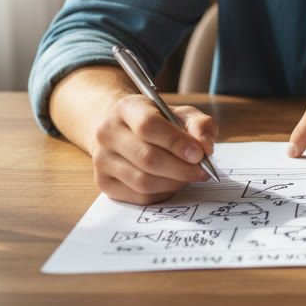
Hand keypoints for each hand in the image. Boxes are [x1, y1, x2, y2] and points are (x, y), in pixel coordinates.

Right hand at [90, 94, 217, 204]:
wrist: (121, 130)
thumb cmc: (157, 122)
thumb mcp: (181, 114)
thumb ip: (199, 124)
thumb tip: (204, 147)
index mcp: (126, 108)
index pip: (149, 126)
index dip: (177, 142)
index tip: (199, 154)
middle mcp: (107, 133)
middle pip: (147, 158)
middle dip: (181, 169)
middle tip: (202, 171)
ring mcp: (101, 160)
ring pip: (143, 181)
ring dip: (174, 183)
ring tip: (189, 176)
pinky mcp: (104, 183)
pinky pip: (139, 197)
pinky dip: (163, 193)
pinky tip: (172, 183)